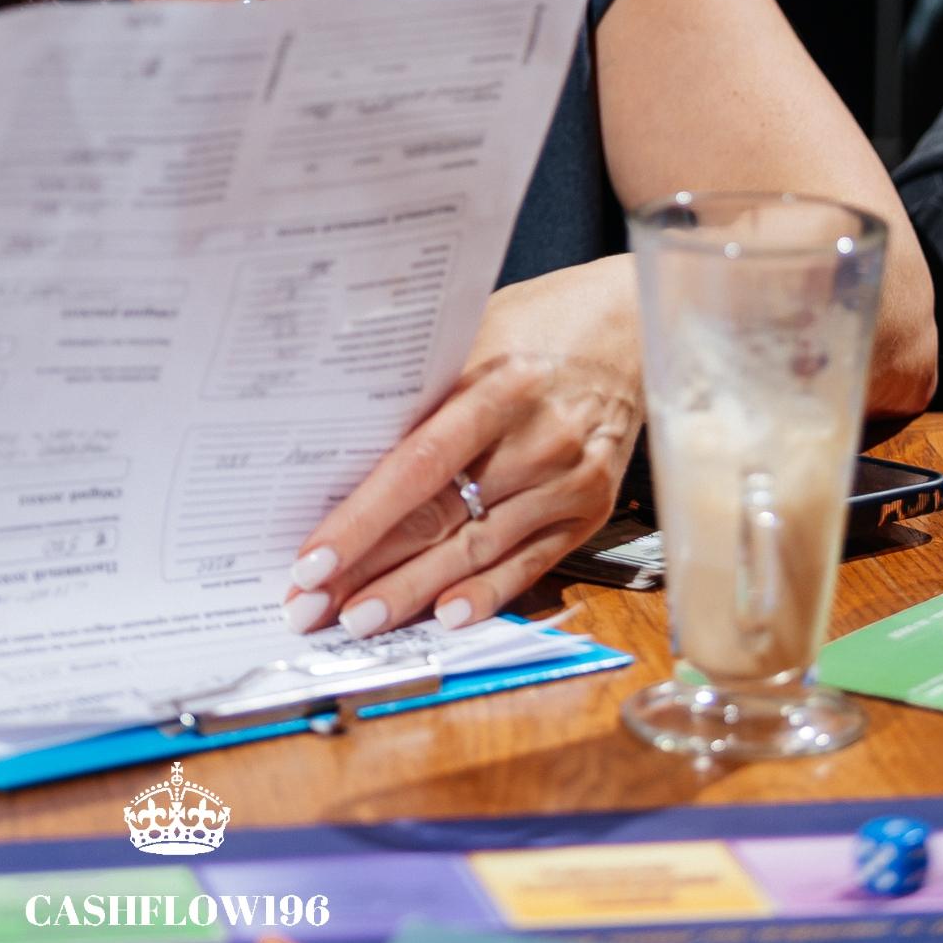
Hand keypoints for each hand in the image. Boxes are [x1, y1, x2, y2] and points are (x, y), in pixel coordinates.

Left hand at [282, 258, 641, 635]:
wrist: (632, 328)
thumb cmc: (541, 321)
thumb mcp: (476, 331)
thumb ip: (425, 390)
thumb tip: (343, 445)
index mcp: (500, 385)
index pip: (417, 466)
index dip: (362, 519)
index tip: (313, 559)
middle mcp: (538, 440)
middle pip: (439, 518)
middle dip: (368, 570)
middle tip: (309, 608)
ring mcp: (568, 482)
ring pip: (476, 551)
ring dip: (412, 594)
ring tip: (358, 622)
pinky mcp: (588, 511)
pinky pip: (528, 563)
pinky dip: (484, 595)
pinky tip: (443, 619)